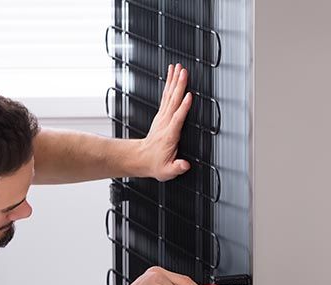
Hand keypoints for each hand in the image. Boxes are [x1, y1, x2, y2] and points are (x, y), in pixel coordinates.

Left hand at [137, 64, 193, 181]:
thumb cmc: (155, 163)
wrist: (141, 159)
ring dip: (174, 81)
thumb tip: (185, 165)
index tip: (189, 96)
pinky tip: (172, 75)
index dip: (184, 107)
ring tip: (179, 67)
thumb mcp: (167, 171)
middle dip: (179, 85)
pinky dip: (170, 85)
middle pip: (174, 101)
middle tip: (184, 71)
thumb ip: (177, 167)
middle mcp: (165, 123)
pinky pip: (166, 96)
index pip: (178, 118)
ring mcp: (162, 117)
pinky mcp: (161, 114)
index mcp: (170, 135)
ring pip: (170, 95)